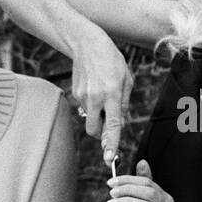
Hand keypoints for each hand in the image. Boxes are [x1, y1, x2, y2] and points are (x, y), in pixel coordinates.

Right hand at [71, 29, 132, 163]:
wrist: (87, 43)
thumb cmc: (111, 60)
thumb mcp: (126, 79)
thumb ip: (124, 103)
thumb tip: (120, 123)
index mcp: (112, 94)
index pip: (113, 125)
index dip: (112, 143)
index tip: (109, 158)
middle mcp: (95, 98)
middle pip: (94, 130)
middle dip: (101, 134)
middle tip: (109, 123)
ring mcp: (82, 96)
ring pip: (90, 118)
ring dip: (98, 115)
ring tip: (104, 94)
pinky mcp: (75, 93)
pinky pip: (85, 107)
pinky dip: (92, 104)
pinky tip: (95, 88)